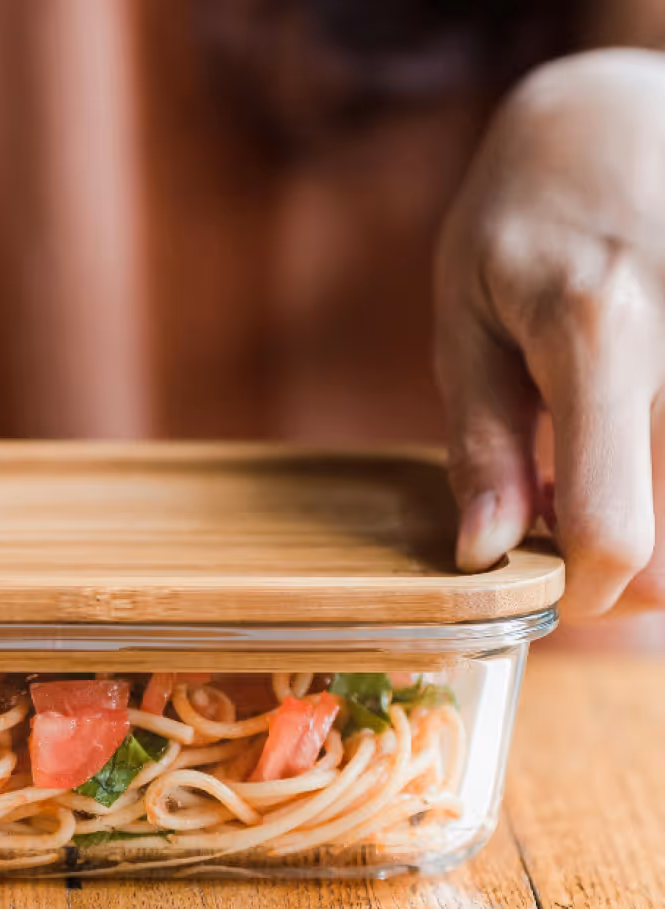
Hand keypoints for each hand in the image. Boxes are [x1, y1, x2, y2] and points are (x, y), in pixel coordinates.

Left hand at [435, 49, 664, 619]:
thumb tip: (485, 553)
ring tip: (609, 476)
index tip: (559, 592)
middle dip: (637, 575)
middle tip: (578, 534)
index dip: (589, 594)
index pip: (620, 528)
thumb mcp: (466, 318)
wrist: (621, 111)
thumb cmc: (523, 212)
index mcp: (602, 333)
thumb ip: (480, 441)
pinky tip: (645, 446)